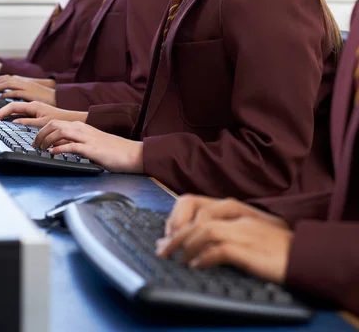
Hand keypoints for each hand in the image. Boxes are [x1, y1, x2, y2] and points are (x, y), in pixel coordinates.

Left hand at [0, 75, 55, 103]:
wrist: (56, 96)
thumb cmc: (43, 96)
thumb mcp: (29, 91)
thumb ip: (19, 90)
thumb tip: (8, 94)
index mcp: (22, 80)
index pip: (5, 78)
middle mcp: (22, 81)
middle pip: (3, 79)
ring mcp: (25, 86)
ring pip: (6, 84)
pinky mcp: (28, 92)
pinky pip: (14, 92)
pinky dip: (6, 94)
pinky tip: (0, 97)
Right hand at [0, 101, 86, 127]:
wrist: (70, 119)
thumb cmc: (59, 120)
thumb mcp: (42, 123)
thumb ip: (28, 122)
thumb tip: (14, 122)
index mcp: (33, 105)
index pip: (13, 106)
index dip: (2, 112)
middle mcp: (32, 105)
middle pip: (12, 106)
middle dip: (1, 112)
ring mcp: (34, 108)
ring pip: (16, 108)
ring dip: (6, 112)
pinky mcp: (36, 111)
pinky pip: (21, 112)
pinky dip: (13, 115)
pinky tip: (8, 120)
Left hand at [34, 120, 143, 172]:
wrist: (132, 153)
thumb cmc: (113, 150)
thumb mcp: (91, 143)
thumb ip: (76, 142)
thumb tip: (59, 147)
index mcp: (82, 127)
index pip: (56, 122)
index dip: (42, 130)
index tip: (36, 139)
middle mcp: (82, 129)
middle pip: (54, 124)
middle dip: (40, 133)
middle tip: (35, 144)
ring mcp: (87, 138)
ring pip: (59, 132)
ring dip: (46, 140)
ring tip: (40, 149)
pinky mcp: (91, 149)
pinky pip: (71, 146)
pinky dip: (58, 148)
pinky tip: (52, 153)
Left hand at [156, 214, 293, 284]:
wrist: (304, 253)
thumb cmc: (274, 243)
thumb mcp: (246, 227)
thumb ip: (223, 226)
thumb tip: (194, 239)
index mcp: (233, 206)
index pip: (193, 201)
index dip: (175, 217)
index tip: (167, 234)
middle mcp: (236, 213)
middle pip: (195, 216)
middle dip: (174, 234)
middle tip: (163, 249)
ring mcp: (243, 229)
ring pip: (204, 230)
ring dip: (185, 245)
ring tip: (177, 259)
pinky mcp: (250, 248)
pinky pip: (220, 249)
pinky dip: (204, 257)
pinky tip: (197, 266)